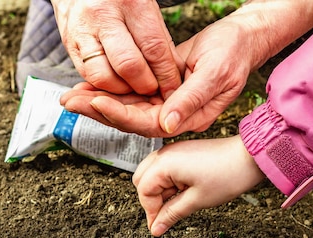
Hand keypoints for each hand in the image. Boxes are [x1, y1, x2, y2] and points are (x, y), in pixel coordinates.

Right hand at [51, 0, 182, 96]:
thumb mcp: (145, 9)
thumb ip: (159, 41)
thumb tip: (173, 76)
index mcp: (130, 3)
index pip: (153, 48)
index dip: (165, 75)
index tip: (172, 89)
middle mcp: (103, 16)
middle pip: (128, 66)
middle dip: (144, 86)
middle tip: (153, 91)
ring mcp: (82, 31)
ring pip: (104, 77)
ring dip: (122, 90)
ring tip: (133, 86)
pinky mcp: (69, 45)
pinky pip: (88, 76)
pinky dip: (105, 86)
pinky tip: (116, 82)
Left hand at [60, 16, 258, 136]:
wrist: (243, 39)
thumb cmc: (234, 53)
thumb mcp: (216, 74)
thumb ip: (191, 100)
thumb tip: (166, 124)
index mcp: (190, 118)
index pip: (149, 124)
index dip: (121, 115)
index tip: (96, 103)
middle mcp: (175, 116)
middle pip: (132, 119)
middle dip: (99, 111)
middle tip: (69, 102)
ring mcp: (168, 104)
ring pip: (128, 108)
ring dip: (100, 103)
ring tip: (72, 97)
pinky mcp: (162, 90)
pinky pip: (133, 94)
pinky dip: (112, 90)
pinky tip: (92, 87)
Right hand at [132, 136, 264, 236]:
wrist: (250, 157)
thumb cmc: (228, 175)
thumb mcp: (197, 201)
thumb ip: (171, 214)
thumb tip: (156, 228)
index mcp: (165, 163)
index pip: (144, 191)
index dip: (150, 211)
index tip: (158, 226)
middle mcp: (165, 154)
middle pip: (142, 180)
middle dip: (151, 199)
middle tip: (166, 215)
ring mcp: (174, 151)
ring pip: (153, 174)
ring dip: (160, 191)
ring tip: (179, 203)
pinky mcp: (183, 152)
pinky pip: (165, 168)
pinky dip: (168, 182)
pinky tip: (182, 192)